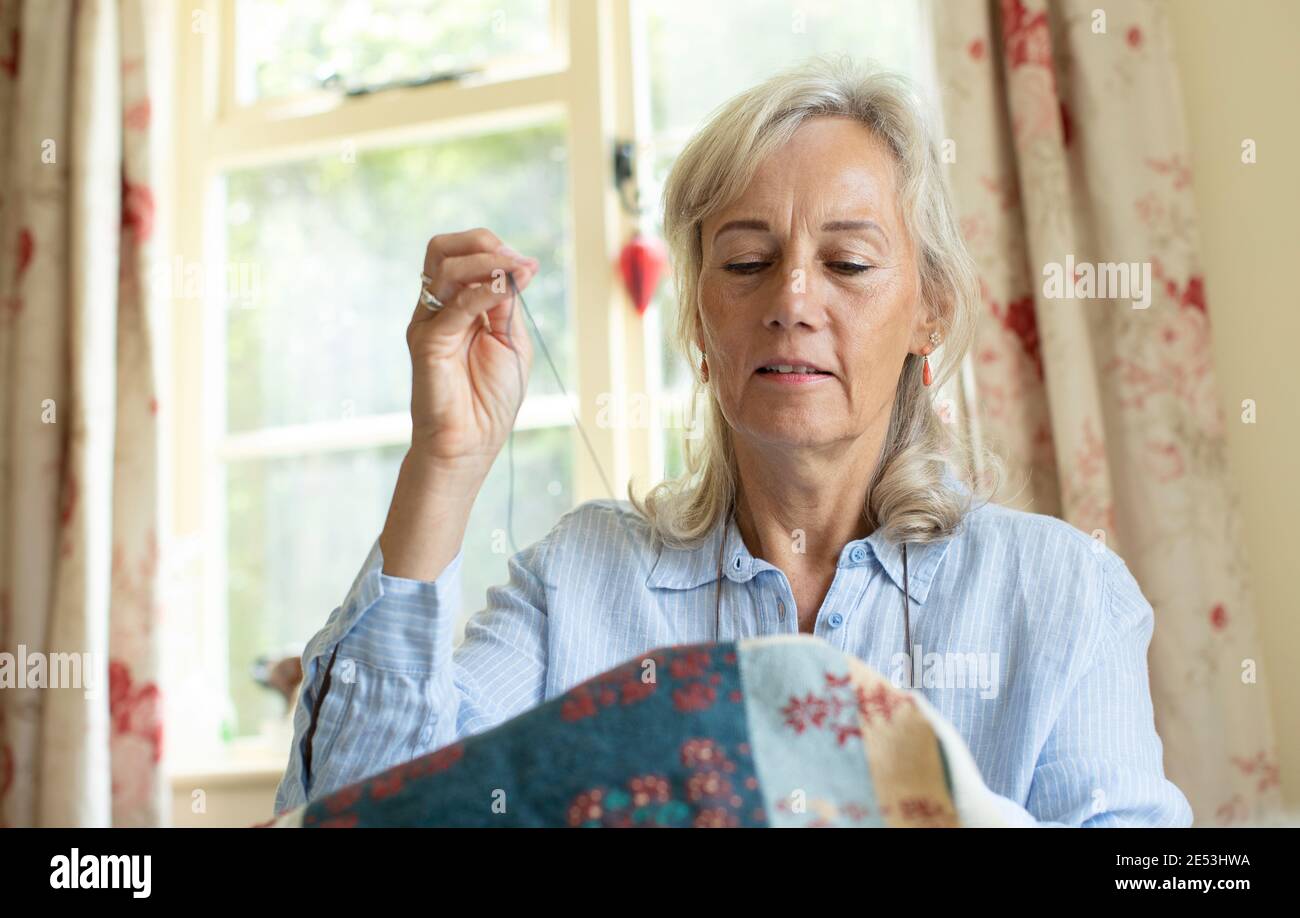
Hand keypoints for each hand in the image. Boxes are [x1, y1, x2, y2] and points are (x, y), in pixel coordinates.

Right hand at [406, 227, 538, 471]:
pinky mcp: (426, 340)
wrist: (471, 442)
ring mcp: (430, 321)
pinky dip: (485, 290)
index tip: (527, 265)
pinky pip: (456, 303)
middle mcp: (439, 308)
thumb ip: (507, 305)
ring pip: (446, 266)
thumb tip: (517, 267)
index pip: (465, 255)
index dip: (495, 250)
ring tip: (517, 272)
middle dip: (482, 243)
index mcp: (459, 305)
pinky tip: (507, 289)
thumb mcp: (511, 342)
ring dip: (488, 263)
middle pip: (444, 249)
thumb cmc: (491, 399)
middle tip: (515, 259)